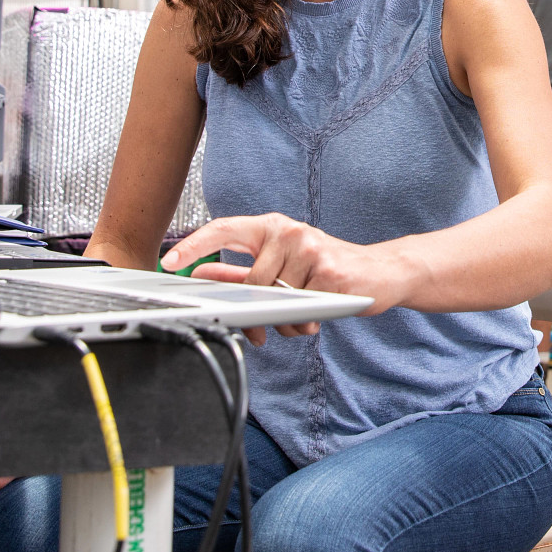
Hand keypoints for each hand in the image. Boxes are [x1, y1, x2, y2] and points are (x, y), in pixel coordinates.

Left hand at [160, 212, 411, 345]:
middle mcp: (289, 231)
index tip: (169, 261)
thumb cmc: (327, 267)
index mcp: (273, 226)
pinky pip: (300, 309)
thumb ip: (243, 269)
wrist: (382, 270)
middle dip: (256, 310)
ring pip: (274, 300)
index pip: (225, 229)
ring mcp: (310, 249)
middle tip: (267, 325)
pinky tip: (316, 315)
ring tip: (300, 317)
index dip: (194, 245)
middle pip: (250, 282)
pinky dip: (303, 321)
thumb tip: (204, 274)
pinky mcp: (329, 272)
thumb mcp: (283, 262)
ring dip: (283, 320)